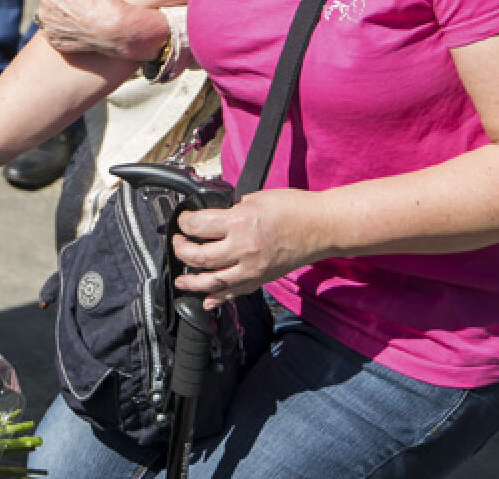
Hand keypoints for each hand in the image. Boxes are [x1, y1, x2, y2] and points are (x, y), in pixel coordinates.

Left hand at [33, 0, 169, 61]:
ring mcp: (49, 29)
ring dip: (56, 14)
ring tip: (78, 15)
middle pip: (43, 0)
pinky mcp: (55, 43)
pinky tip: (78, 27)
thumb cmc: (100, 1)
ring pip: (47, 16)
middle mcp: (43, 11)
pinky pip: (53, 32)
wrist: (115, 29)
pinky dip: (61, 29)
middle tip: (77, 0)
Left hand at [171, 188, 320, 308]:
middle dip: (181, 250)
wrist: (320, 227)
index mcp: (239, 221)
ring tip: (181, 279)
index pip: (198, 226)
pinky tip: (207, 300)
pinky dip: (218, 297)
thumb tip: (217, 217)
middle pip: (199, 257)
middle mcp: (243, 248)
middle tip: (178, 243)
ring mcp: (252, 268)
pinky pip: (235, 292)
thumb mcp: (255, 198)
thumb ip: (233, 210)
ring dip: (192, 281)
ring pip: (213, 282)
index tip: (183, 220)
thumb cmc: (293, 208)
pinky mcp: (261, 279)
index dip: (184, 222)